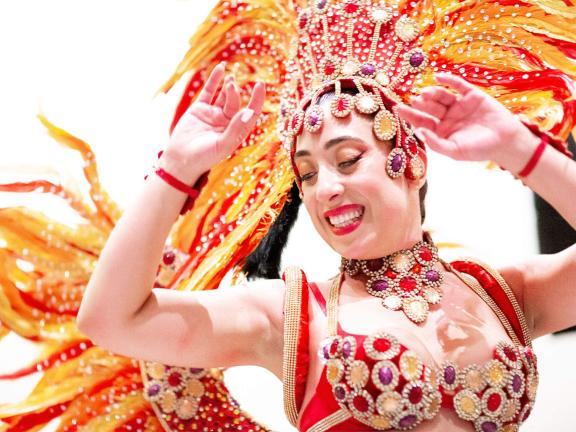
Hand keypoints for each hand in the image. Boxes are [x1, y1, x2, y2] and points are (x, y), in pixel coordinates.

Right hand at [160, 63, 265, 182]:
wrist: (180, 160)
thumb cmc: (204, 158)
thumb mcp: (222, 145)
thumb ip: (235, 129)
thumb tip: (249, 112)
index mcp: (236, 131)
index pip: (250, 113)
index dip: (257, 100)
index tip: (260, 85)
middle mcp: (226, 122)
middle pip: (235, 102)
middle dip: (235, 93)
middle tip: (232, 85)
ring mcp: (213, 114)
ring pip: (224, 96)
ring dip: (228, 86)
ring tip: (230, 78)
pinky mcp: (199, 109)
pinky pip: (209, 92)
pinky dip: (214, 80)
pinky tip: (220, 69)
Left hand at [396, 73, 537, 171]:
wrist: (505, 142)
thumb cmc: (479, 150)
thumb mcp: (455, 151)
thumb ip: (436, 143)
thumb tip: (419, 132)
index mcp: (440, 130)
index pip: (421, 121)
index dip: (410, 114)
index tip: (397, 108)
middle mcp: (447, 117)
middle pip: (429, 107)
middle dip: (421, 103)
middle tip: (414, 99)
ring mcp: (459, 105)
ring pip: (441, 96)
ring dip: (433, 93)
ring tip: (425, 93)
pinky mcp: (472, 95)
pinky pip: (458, 85)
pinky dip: (449, 81)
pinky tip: (438, 78)